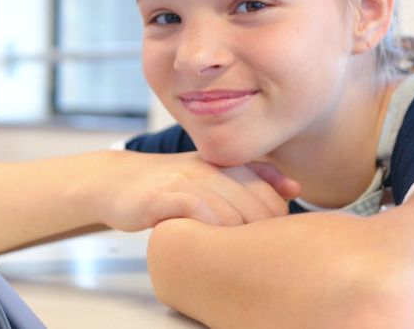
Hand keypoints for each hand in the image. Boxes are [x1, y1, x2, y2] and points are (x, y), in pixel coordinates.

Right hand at [88, 151, 300, 231]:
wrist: (119, 181)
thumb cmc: (171, 184)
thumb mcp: (213, 174)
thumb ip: (255, 176)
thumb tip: (294, 188)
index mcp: (226, 162)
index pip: (270, 196)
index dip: (273, 223)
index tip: (262, 238)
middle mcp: (209, 167)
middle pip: (256, 208)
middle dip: (258, 235)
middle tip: (246, 249)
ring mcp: (186, 180)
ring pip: (231, 214)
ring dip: (234, 238)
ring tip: (226, 250)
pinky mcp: (163, 196)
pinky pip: (200, 213)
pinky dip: (208, 230)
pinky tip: (201, 240)